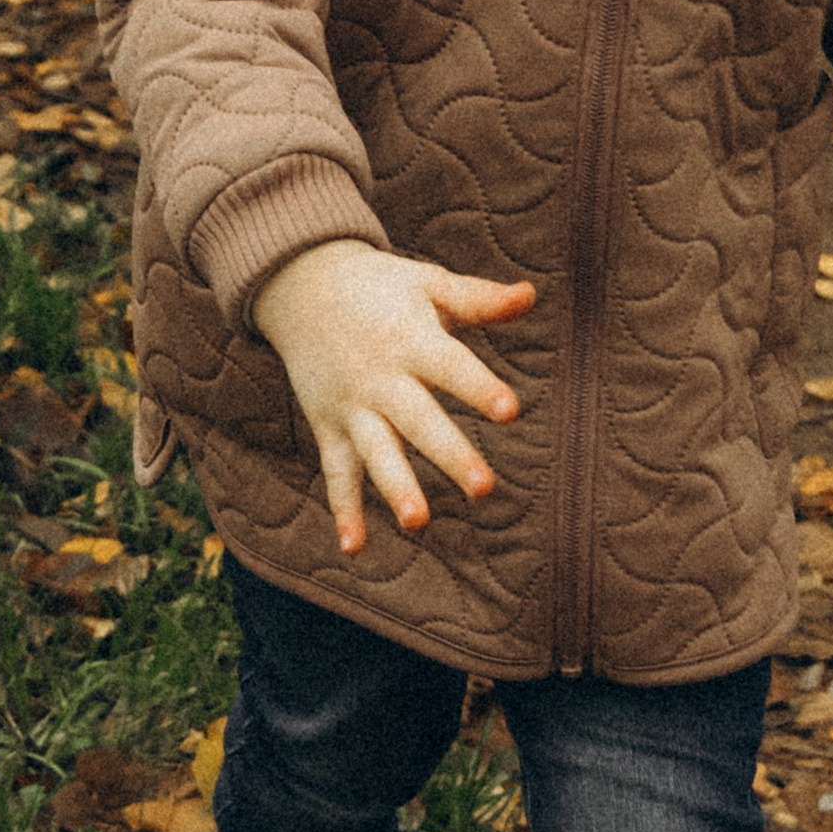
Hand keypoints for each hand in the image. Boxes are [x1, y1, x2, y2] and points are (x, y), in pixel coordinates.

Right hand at [252, 239, 534, 555]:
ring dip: (396, 488)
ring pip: (377, 452)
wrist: (301, 283)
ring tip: (418, 522)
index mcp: (411, 340)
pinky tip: (354, 548)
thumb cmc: (381, 286)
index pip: (451, 368)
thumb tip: (531, 296)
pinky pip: (337, 472)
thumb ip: (478, 299)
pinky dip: (343, 509)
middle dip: (450, 454)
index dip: (480, 388)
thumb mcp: (428, 283)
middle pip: (419, 420)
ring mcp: (352, 406)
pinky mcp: (329, 426)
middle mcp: (381, 377)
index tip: (511, 411)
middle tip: (485, 488)